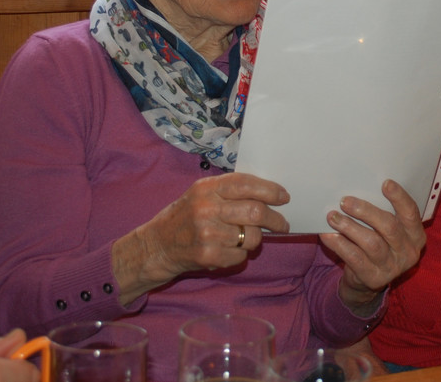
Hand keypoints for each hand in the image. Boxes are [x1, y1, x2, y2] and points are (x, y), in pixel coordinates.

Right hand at [113, 173, 289, 303]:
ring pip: (252, 237)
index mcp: (206, 188)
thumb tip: (269, 194)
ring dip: (254, 239)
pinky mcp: (207, 255)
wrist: (156, 246)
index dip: (270, 190)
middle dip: (275, 219)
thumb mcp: (200, 194)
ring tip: (243, 238)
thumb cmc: (184, 217)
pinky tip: (227, 250)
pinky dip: (240, 254)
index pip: (245, 184)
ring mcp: (206, 233)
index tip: (284, 197)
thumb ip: (229, 191)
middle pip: (256, 212)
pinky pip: (241, 255)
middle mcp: (206, 208)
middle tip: (282, 224)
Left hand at [319, 179, 425, 315]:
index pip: (411, 213)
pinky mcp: (374, 278)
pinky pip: (355, 258)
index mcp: (416, 235)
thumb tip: (358, 187)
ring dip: (349, 227)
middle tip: (345, 201)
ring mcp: (392, 267)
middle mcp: (408, 252)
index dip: (399, 197)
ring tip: (332, 217)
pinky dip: (339, 244)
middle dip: (366, 211)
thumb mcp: (386, 231)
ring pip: (371, 242)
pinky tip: (327, 235)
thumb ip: (382, 213)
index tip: (385, 183)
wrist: (366, 280)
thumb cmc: (377, 244)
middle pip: (389, 226)